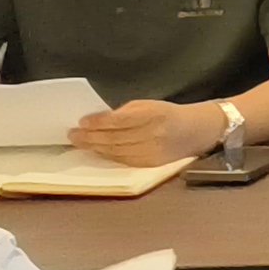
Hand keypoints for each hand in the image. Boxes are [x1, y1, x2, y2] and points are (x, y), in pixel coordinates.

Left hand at [76, 99, 218, 165]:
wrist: (195, 131)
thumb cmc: (168, 114)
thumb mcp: (149, 105)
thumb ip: (125, 113)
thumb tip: (98, 120)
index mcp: (154, 115)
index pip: (119, 121)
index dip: (98, 122)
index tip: (82, 121)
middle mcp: (153, 135)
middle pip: (115, 138)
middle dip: (91, 137)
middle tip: (73, 135)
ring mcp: (152, 152)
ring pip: (117, 152)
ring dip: (95, 148)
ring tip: (80, 143)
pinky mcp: (150, 164)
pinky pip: (124, 160)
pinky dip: (108, 156)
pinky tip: (97, 151)